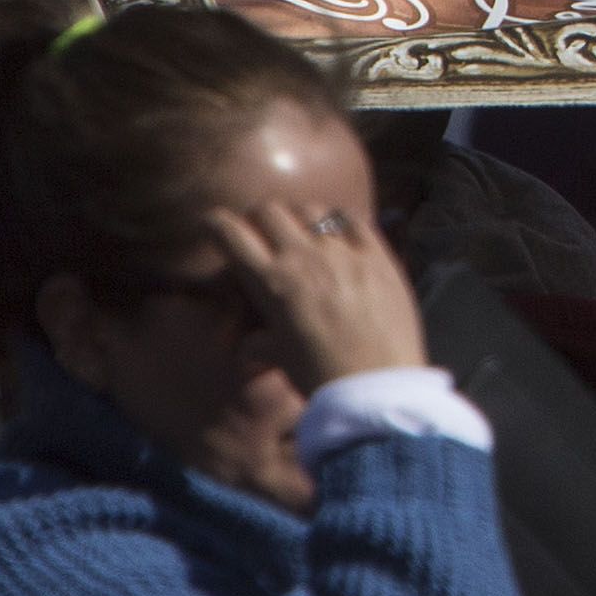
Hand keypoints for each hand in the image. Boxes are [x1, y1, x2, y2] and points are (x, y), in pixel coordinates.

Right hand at [206, 200, 430, 391]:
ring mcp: (343, 253)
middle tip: (265, 235)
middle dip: (260, 218)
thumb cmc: (320, 376)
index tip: (217, 229)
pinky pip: (355, 219)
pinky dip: (343, 222)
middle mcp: (303, 258)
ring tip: (305, 235)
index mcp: (271, 281)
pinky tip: (343, 237)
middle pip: (269, 209)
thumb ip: (259, 342)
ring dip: (300, 217)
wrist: (376, 387)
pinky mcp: (379, 255)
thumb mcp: (278, 357)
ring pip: (310, 208)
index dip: (216, 226)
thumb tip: (247, 345)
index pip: (229, 231)